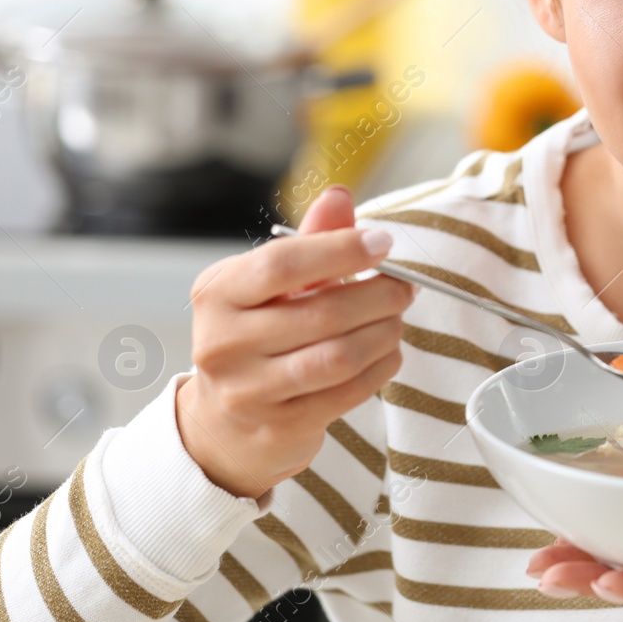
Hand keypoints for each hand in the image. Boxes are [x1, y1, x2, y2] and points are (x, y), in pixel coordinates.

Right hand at [175, 185, 415, 499]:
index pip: (282, 264)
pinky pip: (347, 392)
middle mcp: (223, 342)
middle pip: (321, 312)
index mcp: (217, 293)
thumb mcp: (272, 284)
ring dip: (384, 333)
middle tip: (404, 287)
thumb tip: (340, 196)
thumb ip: (310, 240)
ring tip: (397, 319)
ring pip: (338, 356)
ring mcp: (248, 390)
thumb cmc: (257, 336)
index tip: (384, 242)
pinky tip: (389, 352)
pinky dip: (380, 367)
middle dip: (378, 295)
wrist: (226, 422)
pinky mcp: (279, 425)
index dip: (340, 249)